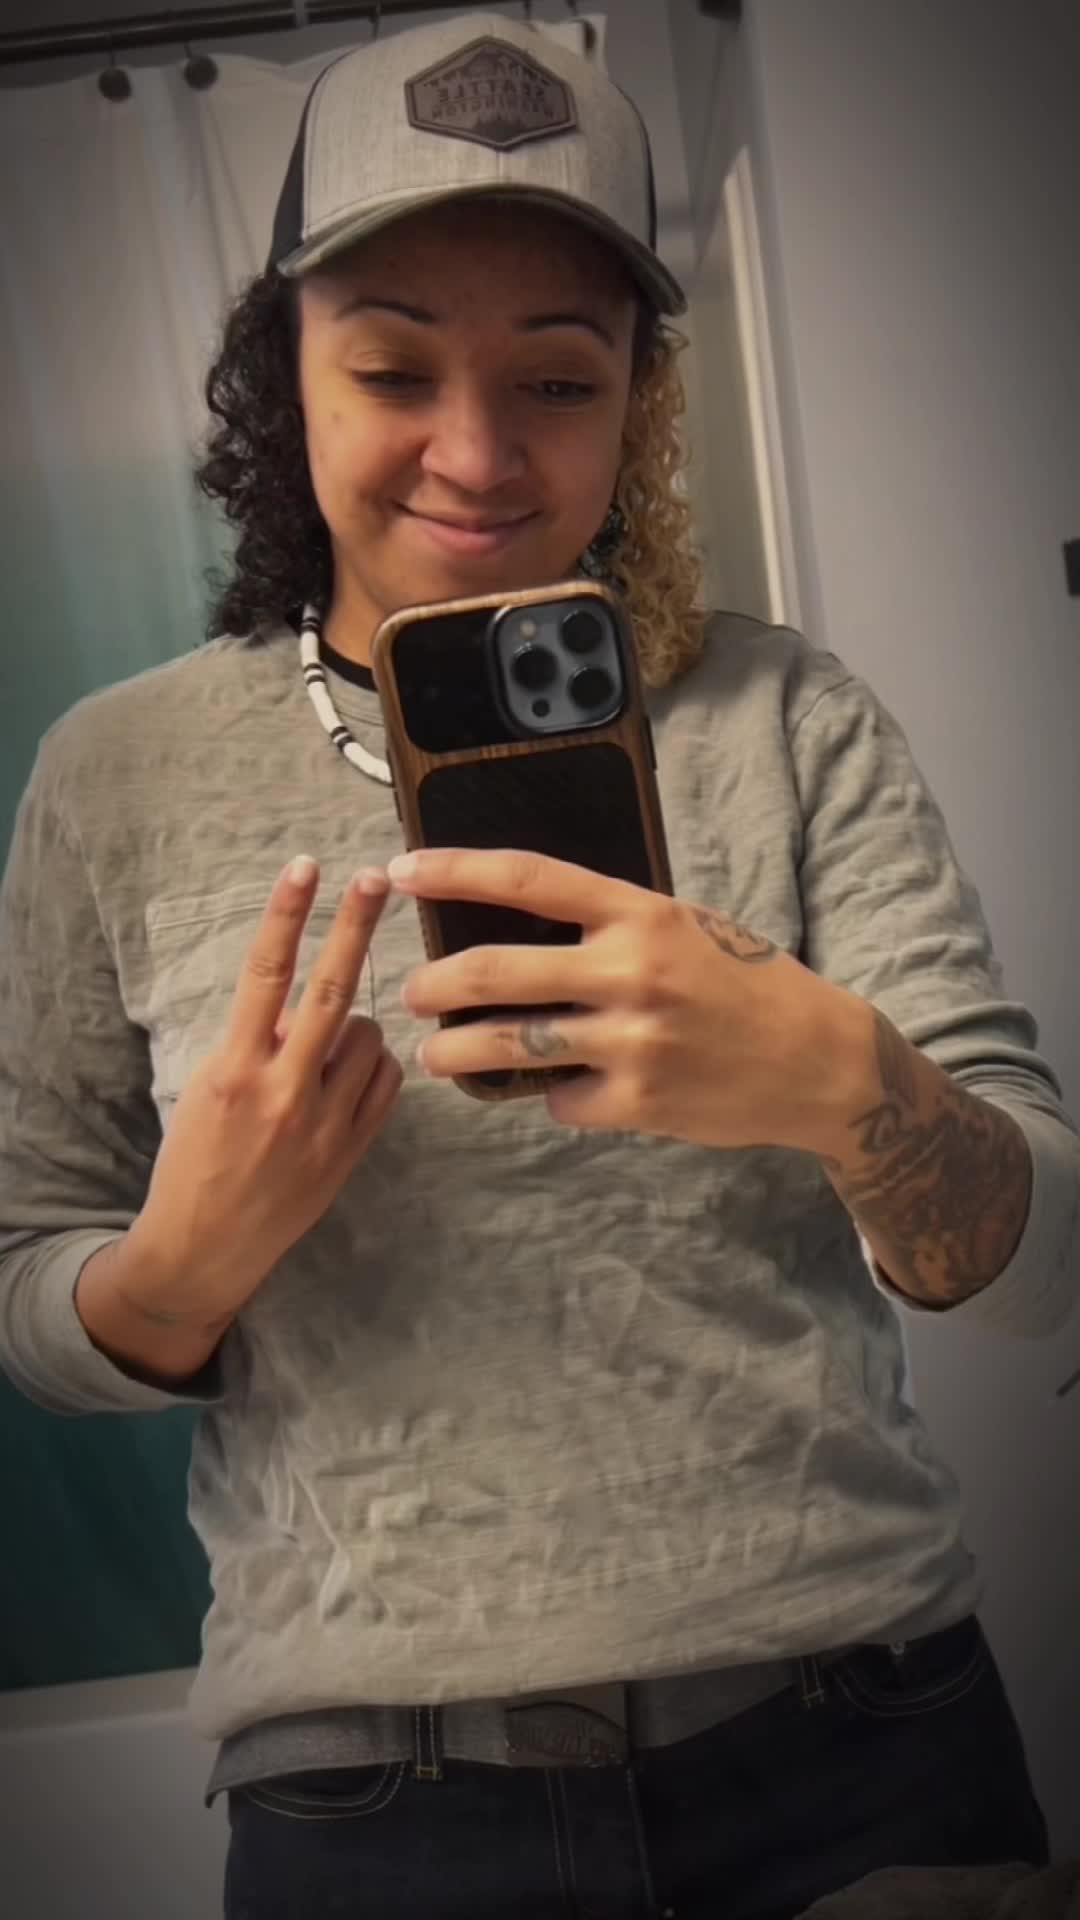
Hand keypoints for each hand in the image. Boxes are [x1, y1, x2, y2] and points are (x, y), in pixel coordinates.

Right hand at [127, 858, 402, 1326]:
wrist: (206, 1248)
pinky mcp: (353, 1148)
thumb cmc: (196, 1160)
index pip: (265, 974)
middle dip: (356, 926)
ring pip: (368, 1034)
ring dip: (352, 1026)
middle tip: (376, 877)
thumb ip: (255, 1043)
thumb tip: (302, 1002)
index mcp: (234, 1068)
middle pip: (333, 989)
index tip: (305, 869)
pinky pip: (386, 1080)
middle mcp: (283, 1090)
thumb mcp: (206, 1090)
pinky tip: (348, 1078)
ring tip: (320, 1054)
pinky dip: (374, 1065)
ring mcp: (325, 1121)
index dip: (288, 915)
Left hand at [389, 847, 860, 1148]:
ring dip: (456, 1051)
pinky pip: (561, 1101)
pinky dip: (551, 1098)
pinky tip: (558, 1093)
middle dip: (435, 984)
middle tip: (412, 992)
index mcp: (640, 913)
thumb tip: (523, 923)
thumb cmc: (746, 984)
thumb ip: (612, 923)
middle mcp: (631, 971)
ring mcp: (633, 1040)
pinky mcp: (638, 1102)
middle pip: (496, 970)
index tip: (401, 871)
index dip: (454, 872)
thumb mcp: (685, 927)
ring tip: (434, 1054)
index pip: (527, 878)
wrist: (818, 1061)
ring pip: (511, 1045)